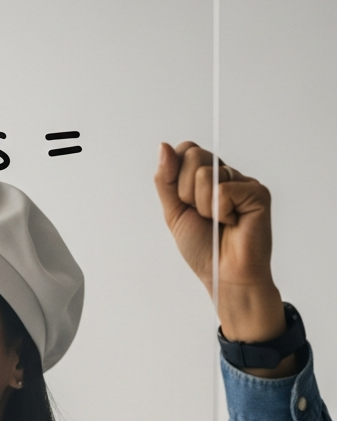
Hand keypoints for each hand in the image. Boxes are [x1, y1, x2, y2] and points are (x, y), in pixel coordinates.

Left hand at [154, 142, 290, 374]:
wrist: (224, 274)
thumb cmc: (203, 248)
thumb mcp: (174, 212)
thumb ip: (165, 180)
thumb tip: (163, 146)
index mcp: (206, 177)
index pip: (184, 150)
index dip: (175, 175)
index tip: (182, 202)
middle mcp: (226, 174)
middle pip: (193, 155)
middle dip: (186, 192)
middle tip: (202, 215)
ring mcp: (243, 181)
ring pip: (206, 174)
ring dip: (202, 206)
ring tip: (218, 221)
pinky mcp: (257, 192)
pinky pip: (223, 190)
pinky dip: (220, 211)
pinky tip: (232, 223)